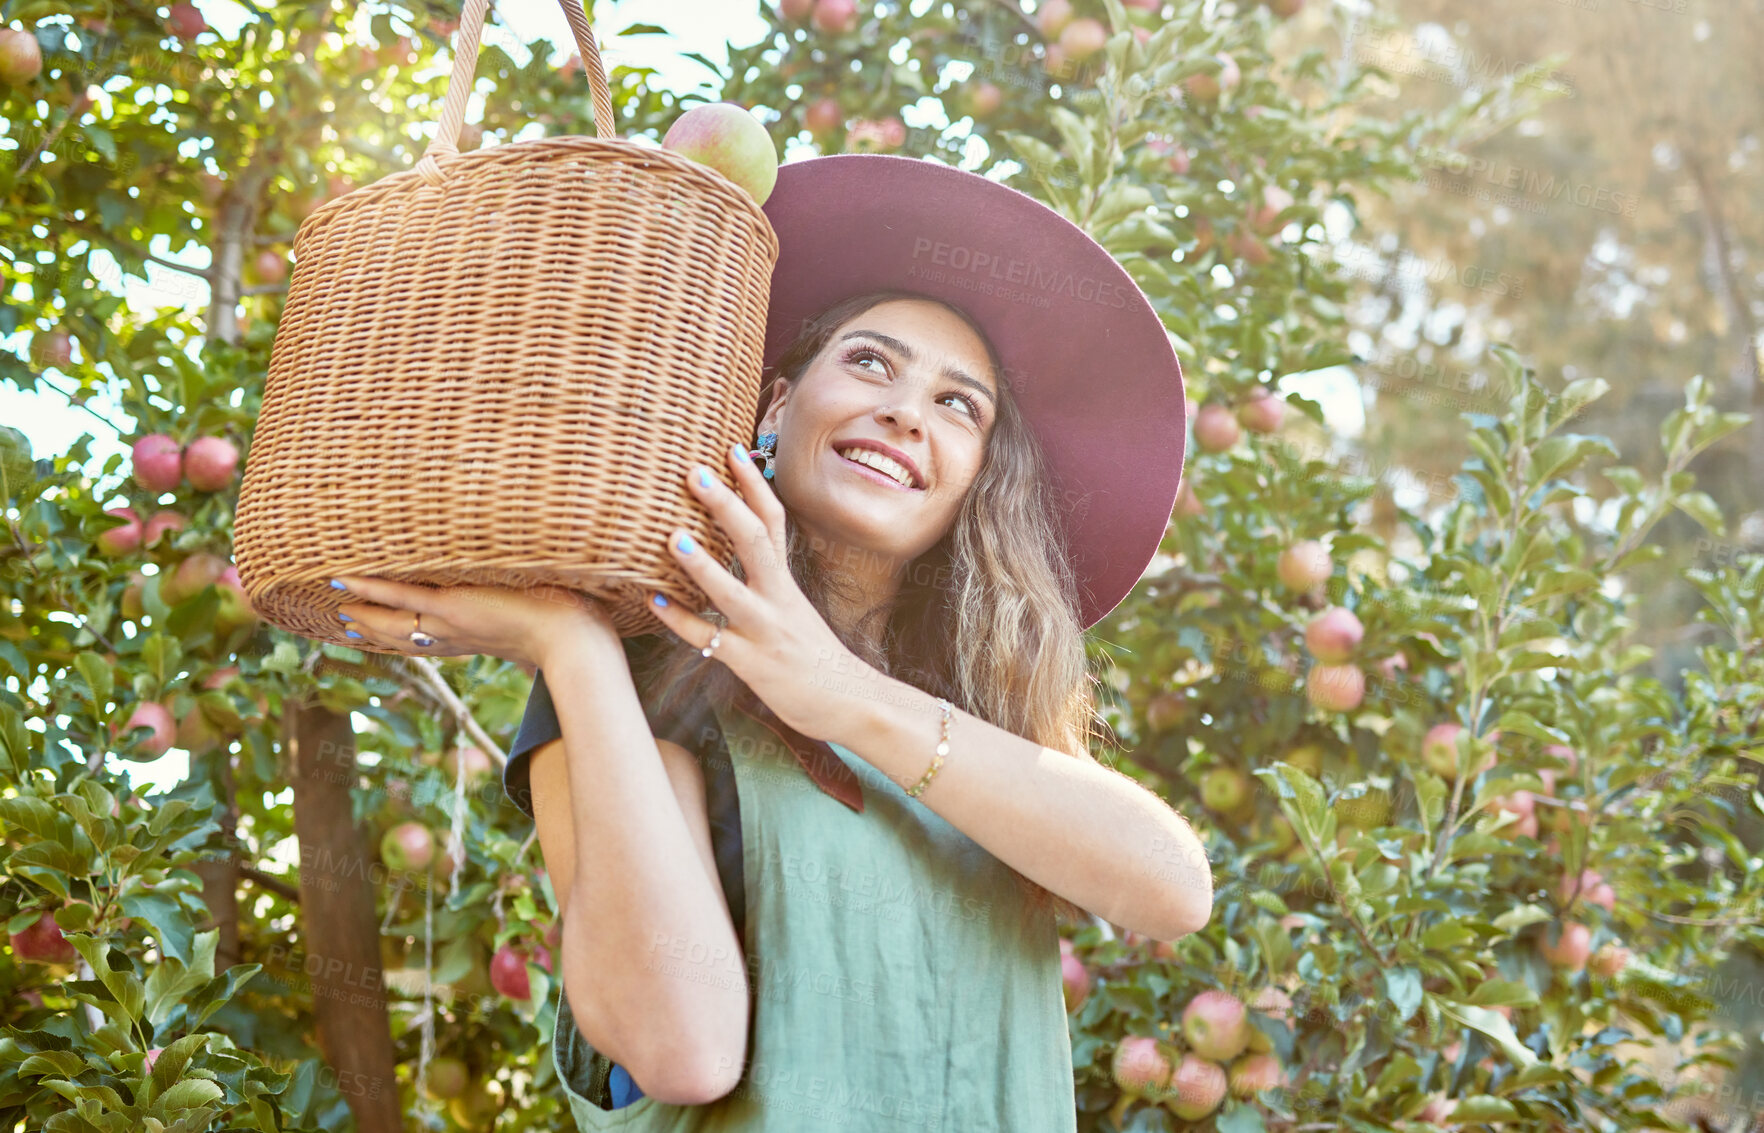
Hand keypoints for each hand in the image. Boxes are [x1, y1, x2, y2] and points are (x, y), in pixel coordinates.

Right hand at [327, 572, 617, 672]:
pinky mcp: (453, 606)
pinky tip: (344, 581)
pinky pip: (403, 595)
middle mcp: (458, 635)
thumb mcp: (546, 629)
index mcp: (477, 641)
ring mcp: (451, 621)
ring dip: (366, 613)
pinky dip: (371, 587)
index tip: (389, 633)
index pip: (435, 640)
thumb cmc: (570, 634)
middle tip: (347, 623)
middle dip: (377, 630)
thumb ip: (535, 632)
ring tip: (339, 606)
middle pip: (406, 638)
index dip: (409, 638)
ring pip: (396, 621)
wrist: (575, 641)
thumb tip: (541, 637)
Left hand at [647, 442, 876, 743]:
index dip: (753, 484)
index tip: (732, 449)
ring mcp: (766, 630)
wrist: (852, 703)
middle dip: (725, 505)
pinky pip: (712, 640)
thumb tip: (737, 561)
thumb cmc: (815, 659)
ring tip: (672, 536)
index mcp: (786, 583)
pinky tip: (654, 603)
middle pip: (754, 541)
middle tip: (695, 471)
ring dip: (701, 564)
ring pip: (732, 591)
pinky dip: (682, 622)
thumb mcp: (794, 612)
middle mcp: (778, 599)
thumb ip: (767, 587)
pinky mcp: (753, 664)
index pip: (773, 521)